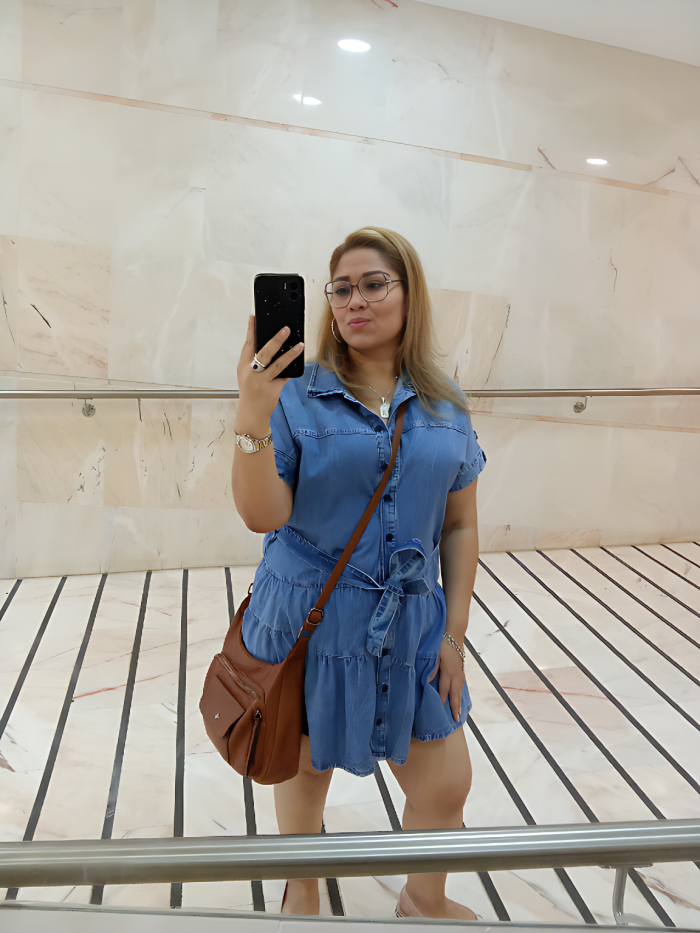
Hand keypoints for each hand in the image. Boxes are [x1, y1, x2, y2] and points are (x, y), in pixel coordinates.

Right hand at [235, 315, 303, 433]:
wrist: (252, 412)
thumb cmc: (251, 391)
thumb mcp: (247, 374)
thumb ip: (254, 360)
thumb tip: (272, 344)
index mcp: (243, 366)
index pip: (248, 344)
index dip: (251, 330)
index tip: (254, 317)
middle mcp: (251, 372)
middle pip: (264, 352)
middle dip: (276, 339)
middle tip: (286, 329)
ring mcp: (262, 381)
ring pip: (278, 364)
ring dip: (290, 354)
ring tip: (299, 345)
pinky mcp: (272, 389)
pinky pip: (284, 375)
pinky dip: (291, 368)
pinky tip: (299, 361)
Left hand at [428, 638, 465, 721]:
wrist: (454, 633)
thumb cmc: (442, 643)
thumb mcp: (435, 655)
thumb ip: (432, 669)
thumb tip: (427, 682)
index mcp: (447, 672)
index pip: (443, 690)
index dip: (441, 701)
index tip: (440, 711)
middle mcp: (455, 674)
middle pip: (455, 694)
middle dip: (454, 707)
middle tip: (456, 719)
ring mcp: (460, 671)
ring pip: (460, 690)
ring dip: (459, 702)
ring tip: (459, 712)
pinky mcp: (461, 668)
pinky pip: (462, 684)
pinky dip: (461, 692)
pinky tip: (460, 695)